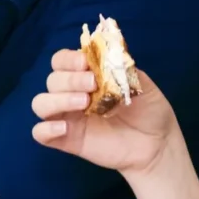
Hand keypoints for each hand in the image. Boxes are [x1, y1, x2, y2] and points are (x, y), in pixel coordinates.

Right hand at [30, 49, 178, 174]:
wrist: (158, 144)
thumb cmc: (149, 111)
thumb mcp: (141, 82)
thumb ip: (121, 67)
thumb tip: (107, 53)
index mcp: (86, 77)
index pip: (61, 61)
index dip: (68, 59)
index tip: (86, 63)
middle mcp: (72, 94)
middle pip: (52, 80)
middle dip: (70, 79)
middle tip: (93, 84)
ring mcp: (68, 117)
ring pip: (40, 103)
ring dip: (57, 100)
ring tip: (83, 103)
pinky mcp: (67, 140)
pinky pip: (40, 133)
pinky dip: (46, 128)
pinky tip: (64, 128)